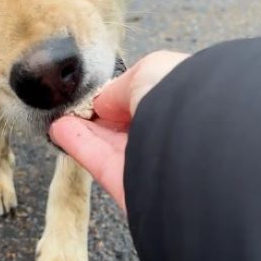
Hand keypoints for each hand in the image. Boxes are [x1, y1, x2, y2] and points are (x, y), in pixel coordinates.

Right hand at [50, 51, 188, 211]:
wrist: (200, 143)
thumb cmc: (184, 97)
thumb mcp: (149, 71)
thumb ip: (120, 88)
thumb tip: (102, 103)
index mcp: (189, 106)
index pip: (153, 100)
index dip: (125, 95)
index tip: (100, 90)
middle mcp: (176, 136)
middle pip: (131, 127)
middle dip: (103, 116)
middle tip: (76, 105)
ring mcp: (154, 165)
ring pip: (112, 145)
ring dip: (85, 129)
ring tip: (61, 116)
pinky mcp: (131, 189)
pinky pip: (100, 162)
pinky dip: (78, 145)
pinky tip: (60, 129)